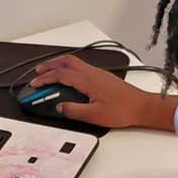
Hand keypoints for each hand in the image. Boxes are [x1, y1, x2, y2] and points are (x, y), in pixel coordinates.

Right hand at [30, 55, 156, 127]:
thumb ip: (73, 110)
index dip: (45, 78)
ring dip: (59, 64)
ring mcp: (98, 73)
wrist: (142, 107)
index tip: (35, 84)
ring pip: (74, 62)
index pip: (60, 75)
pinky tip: (68, 76)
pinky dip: (69, 67)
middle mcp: (92, 73)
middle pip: (65, 62)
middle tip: (38, 72)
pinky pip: (81, 66)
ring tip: (49, 71)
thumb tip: (59, 107)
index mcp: (88, 81)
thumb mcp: (94, 115)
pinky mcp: (102, 76)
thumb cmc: (123, 110)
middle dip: (49, 65)